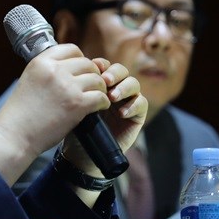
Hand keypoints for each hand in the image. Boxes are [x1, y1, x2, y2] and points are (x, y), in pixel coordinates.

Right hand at [0, 43, 117, 183]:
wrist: (14, 135)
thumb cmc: (21, 112)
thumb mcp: (30, 79)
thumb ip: (49, 70)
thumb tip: (73, 66)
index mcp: (41, 62)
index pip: (71, 49)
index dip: (80, 59)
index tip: (80, 70)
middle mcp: (55, 70)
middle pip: (87, 63)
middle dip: (92, 74)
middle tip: (90, 86)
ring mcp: (67, 86)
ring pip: (97, 79)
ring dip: (99, 88)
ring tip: (96, 96)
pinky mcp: (77, 104)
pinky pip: (101, 97)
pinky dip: (103, 102)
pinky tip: (99, 107)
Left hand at [61, 57, 147, 176]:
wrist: (83, 154)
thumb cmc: (77, 128)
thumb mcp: (76, 105)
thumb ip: (81, 90)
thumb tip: (80, 72)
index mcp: (100, 84)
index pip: (105, 66)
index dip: (102, 65)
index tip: (94, 67)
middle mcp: (116, 89)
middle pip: (122, 71)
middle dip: (114, 73)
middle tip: (105, 81)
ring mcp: (128, 101)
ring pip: (134, 84)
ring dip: (124, 87)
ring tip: (112, 97)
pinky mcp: (137, 115)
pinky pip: (141, 103)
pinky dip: (133, 105)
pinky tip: (122, 112)